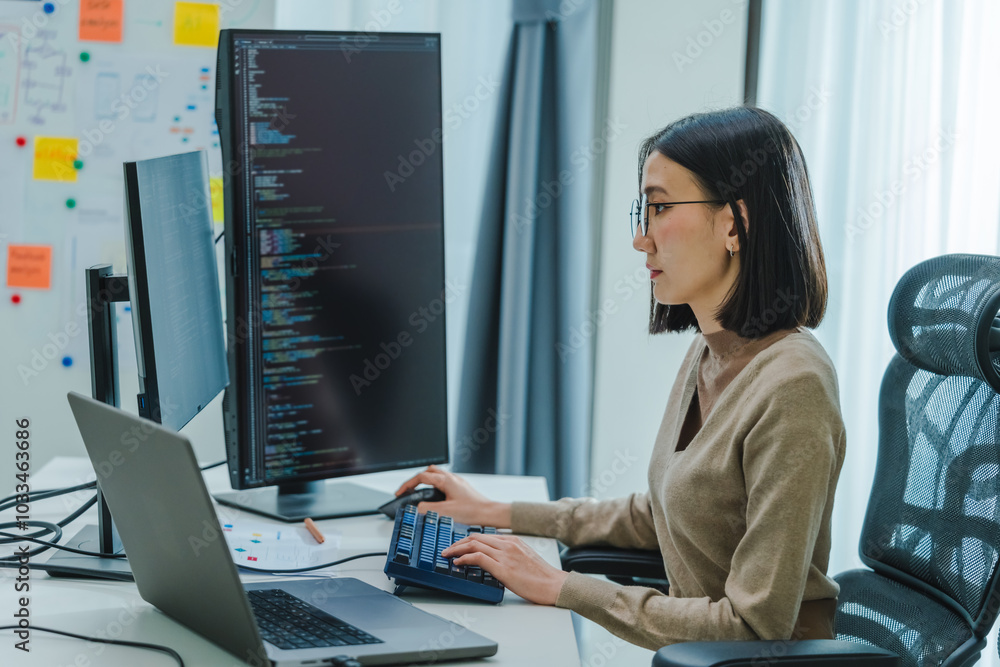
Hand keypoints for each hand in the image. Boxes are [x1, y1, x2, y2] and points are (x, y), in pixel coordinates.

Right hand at [394, 465, 510, 527]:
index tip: (400, 493)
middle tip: (409, 490)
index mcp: (446, 481)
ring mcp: (458, 483)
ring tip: (420, 494)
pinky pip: (445, 483)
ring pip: (438, 476)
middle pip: (429, 472)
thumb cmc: (473, 512)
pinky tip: (436, 500)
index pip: (421, 477)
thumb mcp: (445, 512)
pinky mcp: (462, 490)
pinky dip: (436, 488)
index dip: (407, 485)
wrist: (490, 514)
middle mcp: (452, 479)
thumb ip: (428, 509)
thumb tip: (416, 508)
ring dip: (426, 482)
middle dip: (416, 479)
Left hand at [442, 533, 567, 605]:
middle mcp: (507, 544)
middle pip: (475, 537)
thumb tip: (494, 560)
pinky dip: (464, 558)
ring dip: (456, 549)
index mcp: (513, 541)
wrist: (554, 585)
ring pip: (474, 545)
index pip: (484, 536)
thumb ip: (510, 554)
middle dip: (458, 543)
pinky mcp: (503, 568)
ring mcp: (505, 555)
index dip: (467, 540)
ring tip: (447, 555)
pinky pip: (478, 558)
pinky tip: (458, 563)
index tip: (458, 546)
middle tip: (447, 550)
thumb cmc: (542, 576)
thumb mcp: (525, 557)